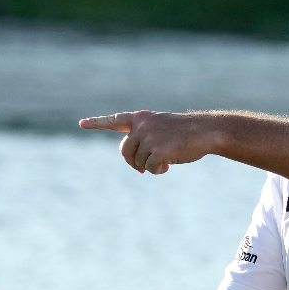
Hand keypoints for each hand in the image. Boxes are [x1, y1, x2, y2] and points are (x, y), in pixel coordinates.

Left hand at [78, 110, 213, 174]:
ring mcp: (149, 138)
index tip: (81, 123)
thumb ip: (146, 138)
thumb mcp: (163, 128)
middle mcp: (142, 126)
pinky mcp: (157, 151)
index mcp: (142, 118)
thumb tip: (137, 163)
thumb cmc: (187, 131)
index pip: (115, 120)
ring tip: (166, 161)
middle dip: (132, 162)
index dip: (98, 122)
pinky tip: (168, 166)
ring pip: (138, 161)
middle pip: (125, 150)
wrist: (206, 131)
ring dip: (150, 166)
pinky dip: (157, 170)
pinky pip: (149, 168)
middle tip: (142, 169)